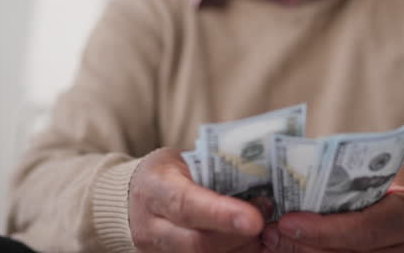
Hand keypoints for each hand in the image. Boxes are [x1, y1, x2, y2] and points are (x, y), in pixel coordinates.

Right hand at [128, 148, 265, 251]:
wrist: (136, 195)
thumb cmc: (170, 171)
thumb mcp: (188, 160)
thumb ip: (219, 172)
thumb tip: (266, 179)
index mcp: (154, 188)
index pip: (187, 205)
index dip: (222, 215)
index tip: (255, 220)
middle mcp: (150, 226)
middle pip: (197, 243)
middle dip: (238, 237)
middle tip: (264, 221)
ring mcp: (156, 251)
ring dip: (239, 248)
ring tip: (258, 230)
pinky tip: (246, 242)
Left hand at [260, 165, 403, 252]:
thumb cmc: (396, 185)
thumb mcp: (380, 173)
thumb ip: (345, 178)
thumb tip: (293, 173)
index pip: (363, 230)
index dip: (322, 230)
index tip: (287, 221)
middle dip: (302, 245)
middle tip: (268, 232)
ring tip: (273, 240)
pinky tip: (291, 247)